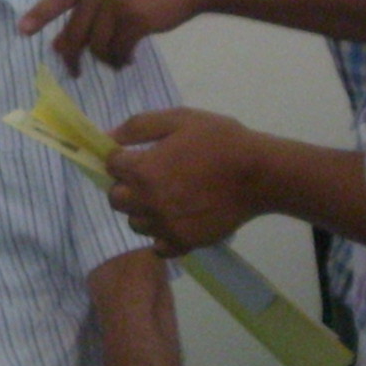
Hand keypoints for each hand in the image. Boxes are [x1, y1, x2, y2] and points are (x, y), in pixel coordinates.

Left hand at [18, 0, 204, 70]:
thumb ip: (90, 5)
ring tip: (117, 61)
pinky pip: (118, 50)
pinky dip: (121, 60)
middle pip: (74, 32)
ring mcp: (116, 3)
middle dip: (72, 57)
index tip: (22, 31)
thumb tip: (61, 43)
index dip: (39, 15)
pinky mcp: (134, 20)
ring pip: (96, 46)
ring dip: (105, 60)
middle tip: (75, 71)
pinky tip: (128, 60)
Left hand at [106, 108, 261, 254]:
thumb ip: (138, 127)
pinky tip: (177, 219)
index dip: (122, 158)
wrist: (258, 174)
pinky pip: (158, 246)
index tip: (138, 155)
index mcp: (143, 170)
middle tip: (152, 177)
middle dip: (127, 186)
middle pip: (116, 199)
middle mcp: (147, 202)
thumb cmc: (220, 140)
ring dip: (143, 211)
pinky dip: (162, 235)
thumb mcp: (179, 119)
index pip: (111, 166)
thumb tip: (107, 137)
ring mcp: (165, 226)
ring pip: (135, 223)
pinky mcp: (183, 243)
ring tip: (168, 197)